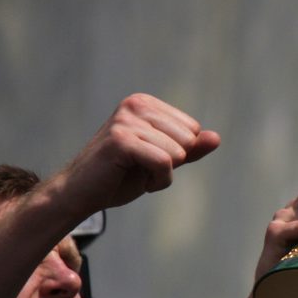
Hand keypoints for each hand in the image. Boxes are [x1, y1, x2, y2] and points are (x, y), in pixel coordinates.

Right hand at [59, 94, 219, 215]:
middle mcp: (136, 104)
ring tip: (133, 173)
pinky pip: (164, 163)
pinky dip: (157, 181)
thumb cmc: (120, 177)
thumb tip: (216, 138)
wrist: (81, 194)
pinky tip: (135, 181)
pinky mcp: (120, 140)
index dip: (177, 154)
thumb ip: (190, 149)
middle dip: (171, 164)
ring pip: (177, 153)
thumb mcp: (163, 161)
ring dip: (162, 175)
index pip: (193, 130)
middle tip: (139, 168)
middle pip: (188, 140)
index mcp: (146, 104)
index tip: (148, 159)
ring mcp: (126, 120)